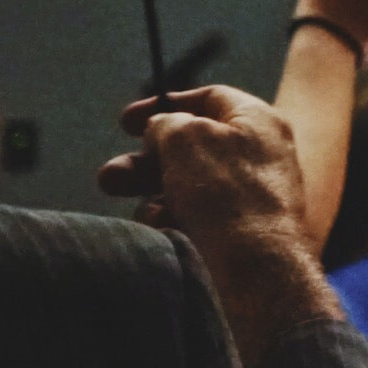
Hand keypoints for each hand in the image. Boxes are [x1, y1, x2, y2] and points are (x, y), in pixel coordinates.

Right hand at [99, 86, 337, 365]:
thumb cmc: (227, 194)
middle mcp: (257, 156)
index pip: (209, 99)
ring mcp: (249, 196)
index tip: (124, 123)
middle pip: (189, 149)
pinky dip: (172, 223)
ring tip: (143, 214)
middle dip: (142, 164)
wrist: (258, 268)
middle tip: (109, 179)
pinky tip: (167, 232)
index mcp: (258, 121)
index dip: (164, 105)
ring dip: (151, 197)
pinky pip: (193, 220)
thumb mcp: (188, 138)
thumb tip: (162, 129)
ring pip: (185, 188)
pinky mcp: (238, 232)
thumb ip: (168, 123)